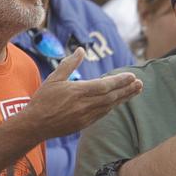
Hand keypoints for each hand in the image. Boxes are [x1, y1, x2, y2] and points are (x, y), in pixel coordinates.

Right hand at [22, 49, 142, 141]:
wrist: (35, 125)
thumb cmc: (43, 99)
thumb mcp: (54, 78)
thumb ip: (69, 64)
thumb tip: (81, 50)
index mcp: (78, 91)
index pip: (105, 85)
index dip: (120, 81)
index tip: (132, 76)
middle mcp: (84, 105)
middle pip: (111, 96)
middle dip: (127, 89)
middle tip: (140, 83)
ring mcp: (85, 116)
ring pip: (109, 106)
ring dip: (123, 98)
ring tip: (135, 91)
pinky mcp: (84, 124)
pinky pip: (102, 114)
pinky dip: (112, 107)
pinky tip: (118, 101)